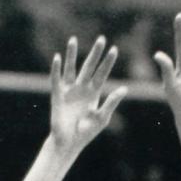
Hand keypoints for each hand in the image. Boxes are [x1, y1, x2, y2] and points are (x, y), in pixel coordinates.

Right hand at [49, 36, 125, 155]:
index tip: (114, 49)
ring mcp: (69, 90)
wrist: (69, 142)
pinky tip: (57, 58)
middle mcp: (82, 88)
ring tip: (73, 40)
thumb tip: (124, 89)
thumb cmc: (86, 132)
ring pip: (71, 68)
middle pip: (89, 66)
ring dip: (72, 55)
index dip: (108, 62)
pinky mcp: (57, 95)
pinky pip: (56, 79)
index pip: (102, 74)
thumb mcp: (102, 117)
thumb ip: (111, 102)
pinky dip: (56, 68)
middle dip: (95, 53)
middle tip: (101, 38)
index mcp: (94, 93)